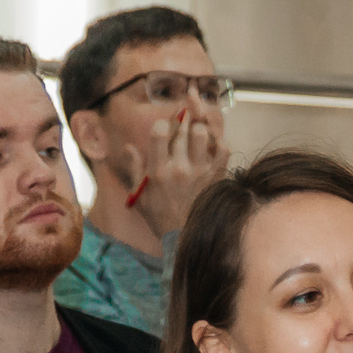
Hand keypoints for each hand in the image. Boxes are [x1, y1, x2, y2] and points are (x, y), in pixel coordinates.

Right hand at [118, 106, 225, 239]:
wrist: (185, 237)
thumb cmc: (160, 216)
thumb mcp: (139, 195)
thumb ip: (134, 168)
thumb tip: (129, 147)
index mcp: (158, 171)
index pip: (160, 133)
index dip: (162, 123)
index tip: (163, 126)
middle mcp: (180, 168)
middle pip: (184, 128)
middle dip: (183, 116)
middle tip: (184, 115)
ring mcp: (201, 171)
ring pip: (204, 133)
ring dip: (200, 127)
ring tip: (198, 128)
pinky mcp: (216, 176)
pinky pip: (223, 149)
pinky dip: (219, 143)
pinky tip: (211, 145)